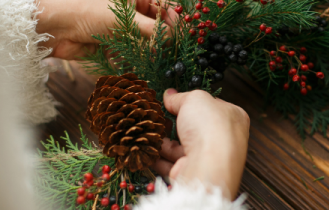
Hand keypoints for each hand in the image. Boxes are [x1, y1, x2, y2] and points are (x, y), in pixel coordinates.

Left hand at [36, 0, 176, 59]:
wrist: (55, 27)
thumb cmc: (88, 11)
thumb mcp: (125, 19)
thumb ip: (153, 29)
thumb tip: (174, 37)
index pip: (162, 5)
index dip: (173, 18)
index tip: (181, 33)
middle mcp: (128, 10)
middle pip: (154, 23)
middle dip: (163, 36)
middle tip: (172, 49)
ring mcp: (120, 26)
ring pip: (144, 38)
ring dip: (150, 48)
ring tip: (159, 57)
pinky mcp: (112, 42)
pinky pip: (131, 49)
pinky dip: (137, 56)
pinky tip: (143, 62)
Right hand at [151, 89, 249, 199]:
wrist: (208, 165)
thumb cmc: (210, 127)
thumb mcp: (195, 99)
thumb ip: (181, 97)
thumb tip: (170, 95)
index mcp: (233, 117)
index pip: (213, 106)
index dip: (194, 102)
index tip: (175, 100)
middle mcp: (224, 139)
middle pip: (195, 128)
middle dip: (176, 123)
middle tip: (160, 117)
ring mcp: (209, 158)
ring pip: (182, 147)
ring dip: (164, 141)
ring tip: (150, 132)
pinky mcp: (194, 172)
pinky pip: (173, 163)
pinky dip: (160, 157)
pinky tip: (150, 150)